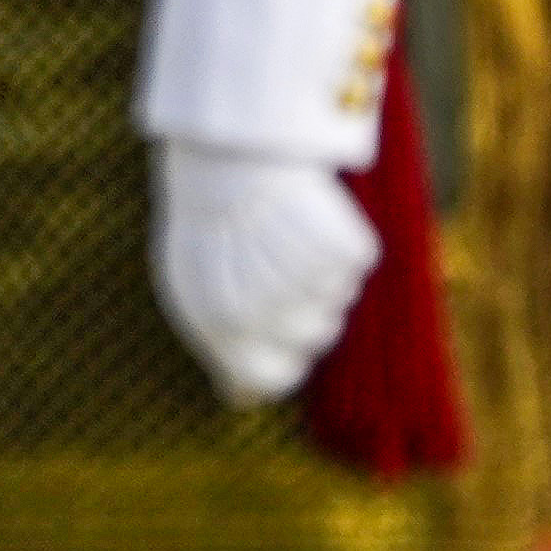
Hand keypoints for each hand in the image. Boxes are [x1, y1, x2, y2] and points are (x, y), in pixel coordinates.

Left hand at [148, 136, 382, 405]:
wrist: (225, 150)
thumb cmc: (210, 223)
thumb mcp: (194, 284)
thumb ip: (221, 347)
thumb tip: (239, 400)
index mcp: (220, 327)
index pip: (274, 379)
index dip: (282, 357)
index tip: (274, 327)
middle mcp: (263, 314)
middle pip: (315, 338)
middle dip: (302, 305)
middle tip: (273, 259)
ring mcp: (304, 284)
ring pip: (339, 300)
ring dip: (320, 271)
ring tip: (285, 233)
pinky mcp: (342, 249)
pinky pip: (356, 262)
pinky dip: (341, 241)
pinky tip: (308, 214)